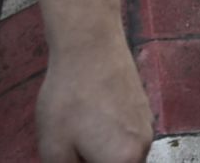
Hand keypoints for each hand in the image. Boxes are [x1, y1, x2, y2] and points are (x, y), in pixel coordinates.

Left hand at [35, 34, 152, 162]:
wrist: (91, 48)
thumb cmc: (70, 97)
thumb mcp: (53, 148)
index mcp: (124, 162)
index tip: (71, 156)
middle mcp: (143, 147)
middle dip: (91, 160)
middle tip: (69, 150)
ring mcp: (147, 126)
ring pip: (121, 154)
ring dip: (100, 152)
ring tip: (76, 133)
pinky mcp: (143, 109)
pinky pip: (125, 136)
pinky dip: (108, 136)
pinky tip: (89, 118)